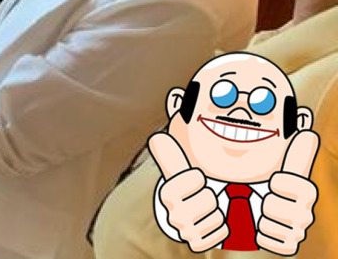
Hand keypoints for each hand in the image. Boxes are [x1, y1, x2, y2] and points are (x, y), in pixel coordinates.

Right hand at [149, 132, 228, 250]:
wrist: (185, 219)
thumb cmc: (186, 191)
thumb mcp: (178, 173)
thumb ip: (170, 154)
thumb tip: (158, 137)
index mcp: (167, 193)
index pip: (195, 178)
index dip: (198, 178)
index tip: (194, 180)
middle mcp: (174, 214)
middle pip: (209, 199)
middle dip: (210, 196)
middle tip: (202, 197)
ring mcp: (185, 231)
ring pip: (217, 218)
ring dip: (217, 213)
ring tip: (208, 211)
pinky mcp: (197, 243)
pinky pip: (219, 235)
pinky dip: (221, 229)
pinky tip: (211, 223)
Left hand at [257, 130, 318, 255]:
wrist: (246, 208)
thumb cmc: (263, 186)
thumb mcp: (277, 167)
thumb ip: (293, 153)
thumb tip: (309, 133)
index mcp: (306, 192)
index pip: (304, 190)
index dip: (284, 185)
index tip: (274, 181)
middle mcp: (306, 213)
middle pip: (285, 211)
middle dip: (268, 204)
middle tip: (264, 199)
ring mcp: (298, 231)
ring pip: (277, 228)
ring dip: (263, 220)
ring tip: (261, 213)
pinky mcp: (288, 245)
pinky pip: (278, 245)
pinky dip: (264, 237)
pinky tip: (260, 227)